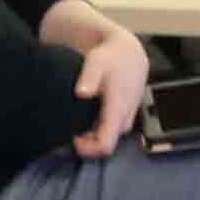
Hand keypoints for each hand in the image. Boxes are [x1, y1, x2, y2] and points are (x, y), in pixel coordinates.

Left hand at [63, 23, 153, 157]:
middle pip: (105, 144)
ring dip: (92, 134)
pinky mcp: (126, 114)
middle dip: (87, 142)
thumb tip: (82, 93)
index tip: (72, 137)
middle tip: (69, 128)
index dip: (86, 148)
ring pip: (108, 136)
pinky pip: (111, 129)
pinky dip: (98, 127)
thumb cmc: (110, 56)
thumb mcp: (96, 62)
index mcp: (118, 110)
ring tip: (76, 120)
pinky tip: (86, 114)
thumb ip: (89, 77)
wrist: (129, 51)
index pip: (105, 145)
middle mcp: (125, 117)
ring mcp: (127, 117)